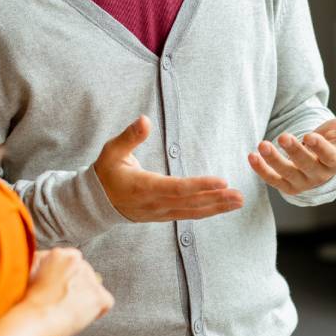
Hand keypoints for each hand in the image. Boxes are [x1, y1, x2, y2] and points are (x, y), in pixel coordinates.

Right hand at [24, 248, 113, 335]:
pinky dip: (97, 312)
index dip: (67, 280)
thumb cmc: (29, 302)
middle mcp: (78, 261)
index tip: (59, 290)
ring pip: (95, 289)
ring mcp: (91, 278)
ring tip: (68, 311)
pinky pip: (106, 303)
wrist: (35, 318)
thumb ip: (46, 266)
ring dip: (86, 299)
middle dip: (78, 289)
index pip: (73, 264)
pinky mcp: (99, 295)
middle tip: (63, 303)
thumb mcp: (32, 273)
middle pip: (85, 276)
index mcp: (61, 254)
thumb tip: (52, 271)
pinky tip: (79, 317)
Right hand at [94, 116, 243, 221]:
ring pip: (192, 212)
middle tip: (239, 195)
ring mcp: (160, 212)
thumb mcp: (112, 151)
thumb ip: (129, 137)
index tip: (222, 180)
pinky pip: (188, 215)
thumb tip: (144, 119)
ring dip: (217, 207)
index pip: (177, 187)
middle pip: (190, 203)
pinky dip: (207, 211)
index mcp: (143, 186)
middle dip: (216, 199)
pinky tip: (222, 207)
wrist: (96, 202)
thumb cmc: (107, 172)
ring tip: (238, 202)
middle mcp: (154, 203)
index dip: (200, 185)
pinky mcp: (163, 216)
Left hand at [249, 108, 335, 195]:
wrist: (320, 155)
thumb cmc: (335, 138)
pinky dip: (261, 170)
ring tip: (261, 145)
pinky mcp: (286, 185)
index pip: (329, 157)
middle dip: (294, 152)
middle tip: (282, 137)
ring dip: (273, 161)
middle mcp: (319, 174)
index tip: (309, 136)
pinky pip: (272, 180)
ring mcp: (302, 181)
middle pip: (306, 166)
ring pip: (286, 174)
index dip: (320, 148)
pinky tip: (251, 156)